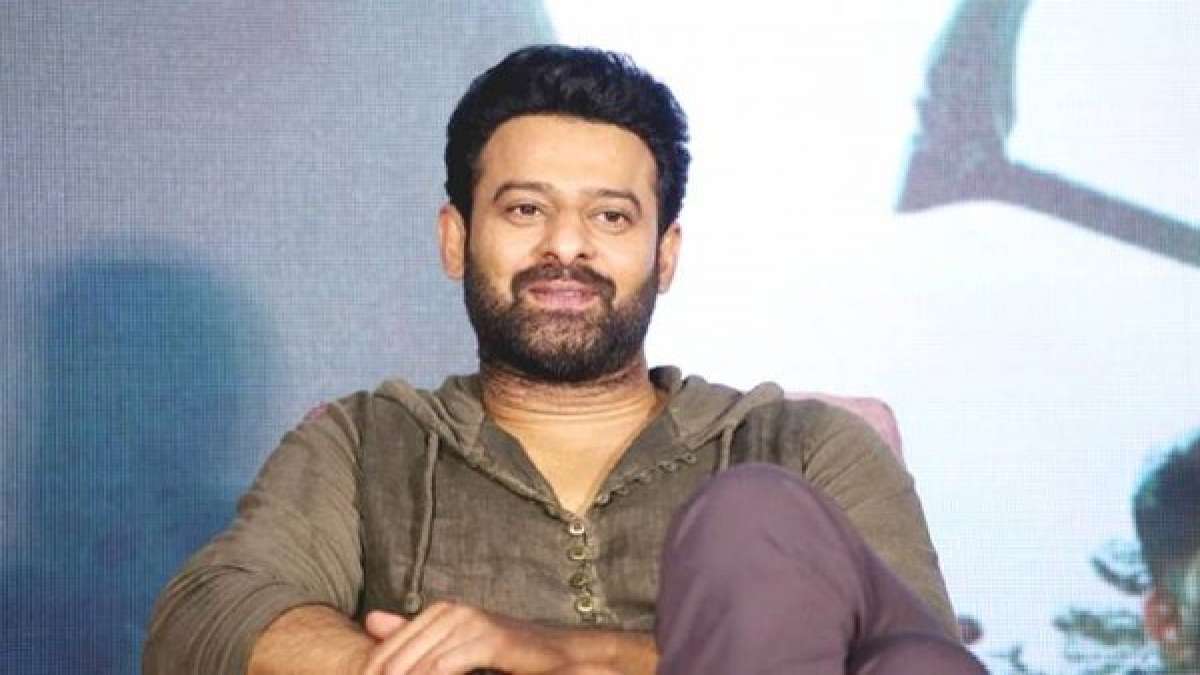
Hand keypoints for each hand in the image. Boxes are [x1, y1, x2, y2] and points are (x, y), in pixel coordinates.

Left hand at [360, 602, 571, 674]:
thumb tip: (369, 619)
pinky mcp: (489, 639)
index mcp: (440, 611)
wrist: (553, 653)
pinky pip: (448, 666)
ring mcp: (471, 623)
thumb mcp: (454, 645)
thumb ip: (413, 634)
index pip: (390, 647)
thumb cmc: (503, 653)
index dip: (373, 673)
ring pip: (422, 664)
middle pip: (401, 657)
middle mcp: (452, 611)